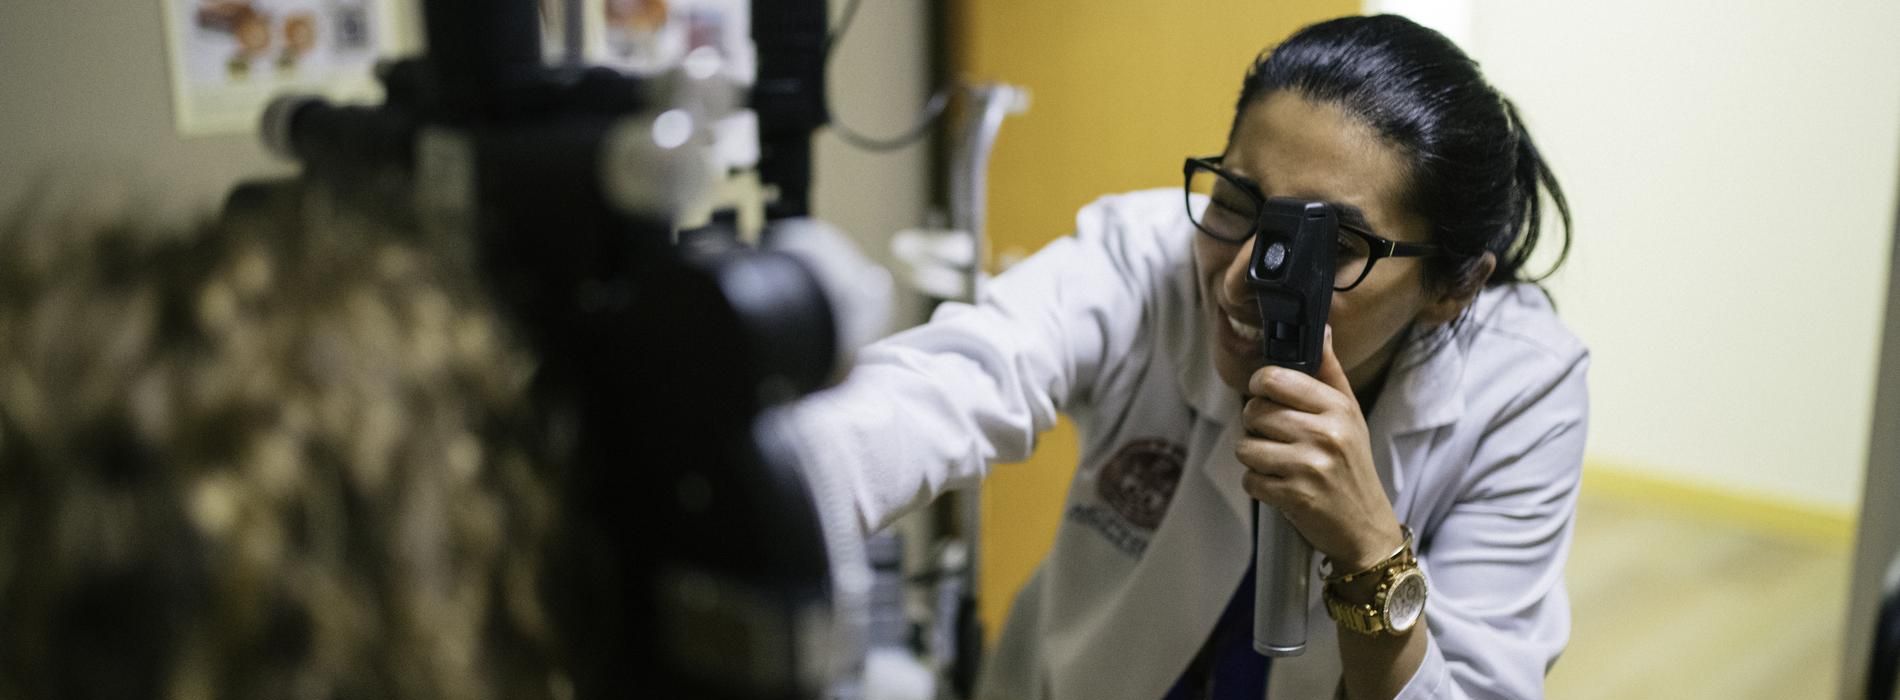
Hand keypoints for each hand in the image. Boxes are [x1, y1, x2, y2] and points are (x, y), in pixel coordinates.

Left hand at [1237, 326, 1402, 571]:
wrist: (1365, 526)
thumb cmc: (1352, 466)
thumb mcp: (1350, 415)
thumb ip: (1329, 373)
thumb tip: (1322, 330)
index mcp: (1337, 407)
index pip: (1274, 378)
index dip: (1260, 387)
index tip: (1266, 397)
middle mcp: (1325, 433)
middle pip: (1254, 412)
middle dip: (1256, 426)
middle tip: (1277, 438)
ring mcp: (1309, 465)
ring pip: (1246, 446)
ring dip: (1255, 458)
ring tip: (1279, 464)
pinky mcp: (1294, 496)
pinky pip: (1250, 480)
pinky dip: (1259, 485)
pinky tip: (1281, 486)